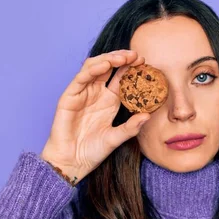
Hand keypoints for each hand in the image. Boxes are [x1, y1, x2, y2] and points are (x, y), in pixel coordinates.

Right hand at [40, 49, 150, 180]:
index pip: (122, 78)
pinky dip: (93, 68)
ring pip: (95, 67)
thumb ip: (131, 128)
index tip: (145, 63)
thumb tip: (148, 116)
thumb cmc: (92, 152)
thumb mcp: (115, 138)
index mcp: (110, 101)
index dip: (132, 69)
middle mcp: (97, 94)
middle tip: (137, 56)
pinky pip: (81, 78)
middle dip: (123, 59)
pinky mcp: (69, 96)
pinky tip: (105, 64)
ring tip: (124, 57)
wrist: (72, 163)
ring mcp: (83, 93)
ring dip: (109, 59)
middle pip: (109, 68)